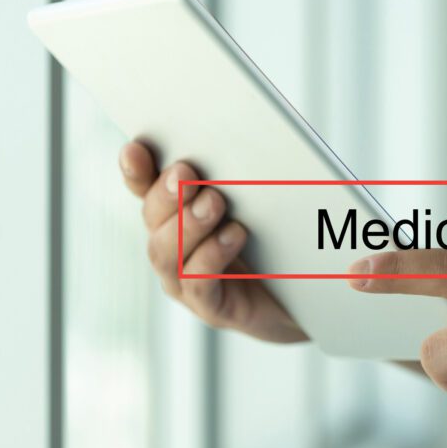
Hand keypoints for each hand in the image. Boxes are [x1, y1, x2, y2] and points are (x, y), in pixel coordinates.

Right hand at [118, 141, 306, 342]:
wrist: (311, 295)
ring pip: (167, 253)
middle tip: (186, 172)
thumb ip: (237, 176)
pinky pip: (199, 285)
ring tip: (214, 201)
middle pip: (152, 219)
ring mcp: (187, 284)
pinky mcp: (213, 309)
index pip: (146, 191)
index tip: (135, 147)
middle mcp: (174, 250)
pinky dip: (211, 257)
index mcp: (179, 218)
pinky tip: (234, 235)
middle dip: (166, 194)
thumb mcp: (259, 202)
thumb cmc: (281, 241)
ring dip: (188, 223)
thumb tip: (235, 138)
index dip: (135, 171)